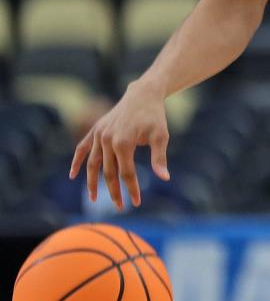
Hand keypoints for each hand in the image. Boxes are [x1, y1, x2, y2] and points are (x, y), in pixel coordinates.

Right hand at [68, 80, 170, 209]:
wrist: (143, 94)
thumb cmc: (155, 116)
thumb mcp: (161, 136)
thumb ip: (159, 158)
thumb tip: (165, 178)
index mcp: (123, 143)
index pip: (126, 173)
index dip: (131, 189)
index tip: (136, 203)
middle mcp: (107, 140)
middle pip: (109, 172)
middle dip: (114, 191)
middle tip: (120, 206)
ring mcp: (99, 135)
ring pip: (93, 164)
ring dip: (92, 183)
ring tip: (93, 199)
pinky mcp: (95, 130)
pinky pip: (82, 148)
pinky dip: (77, 161)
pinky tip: (73, 175)